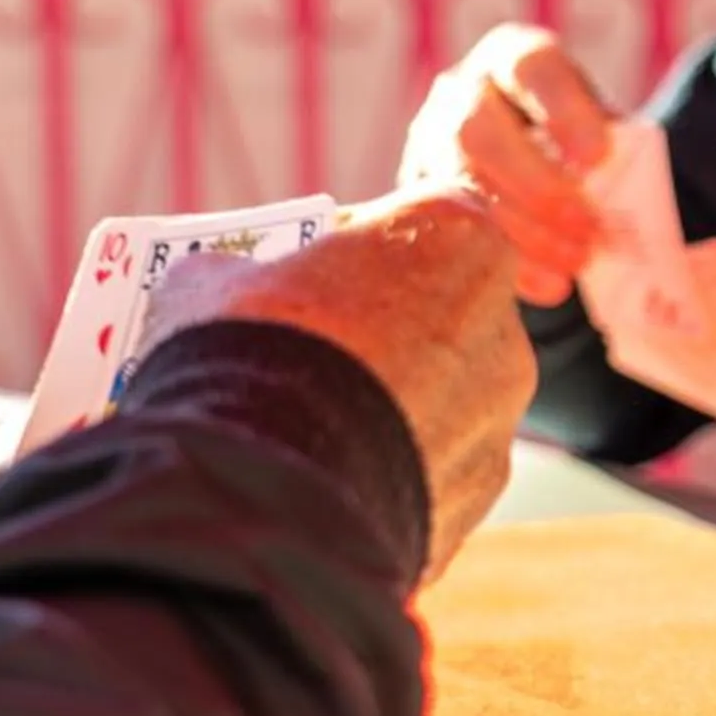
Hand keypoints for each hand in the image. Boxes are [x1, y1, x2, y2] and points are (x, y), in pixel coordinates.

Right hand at [145, 187, 539, 580]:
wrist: (271, 482)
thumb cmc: (247, 352)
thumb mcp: (214, 282)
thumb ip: (238, 271)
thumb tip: (221, 282)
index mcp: (457, 236)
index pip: (414, 224)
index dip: (353, 248)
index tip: (305, 275)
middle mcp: (501, 322)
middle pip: (439, 315)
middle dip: (382, 333)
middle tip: (308, 359)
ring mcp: (500, 414)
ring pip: (445, 402)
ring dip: (392, 409)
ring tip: (313, 434)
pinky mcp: (483, 491)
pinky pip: (433, 471)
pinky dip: (392, 476)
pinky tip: (333, 485)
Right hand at [397, 26, 612, 308]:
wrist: (533, 165)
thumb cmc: (579, 146)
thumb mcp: (600, 131)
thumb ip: (616, 152)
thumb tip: (631, 198)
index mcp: (516, 58)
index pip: (533, 69)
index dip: (562, 110)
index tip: (597, 157)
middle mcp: (463, 90)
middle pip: (477, 129)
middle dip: (534, 184)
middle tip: (586, 228)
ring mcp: (430, 141)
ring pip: (456, 183)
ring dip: (517, 229)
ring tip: (571, 264)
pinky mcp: (417, 193)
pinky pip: (443, 227)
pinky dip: (497, 260)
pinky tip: (540, 284)